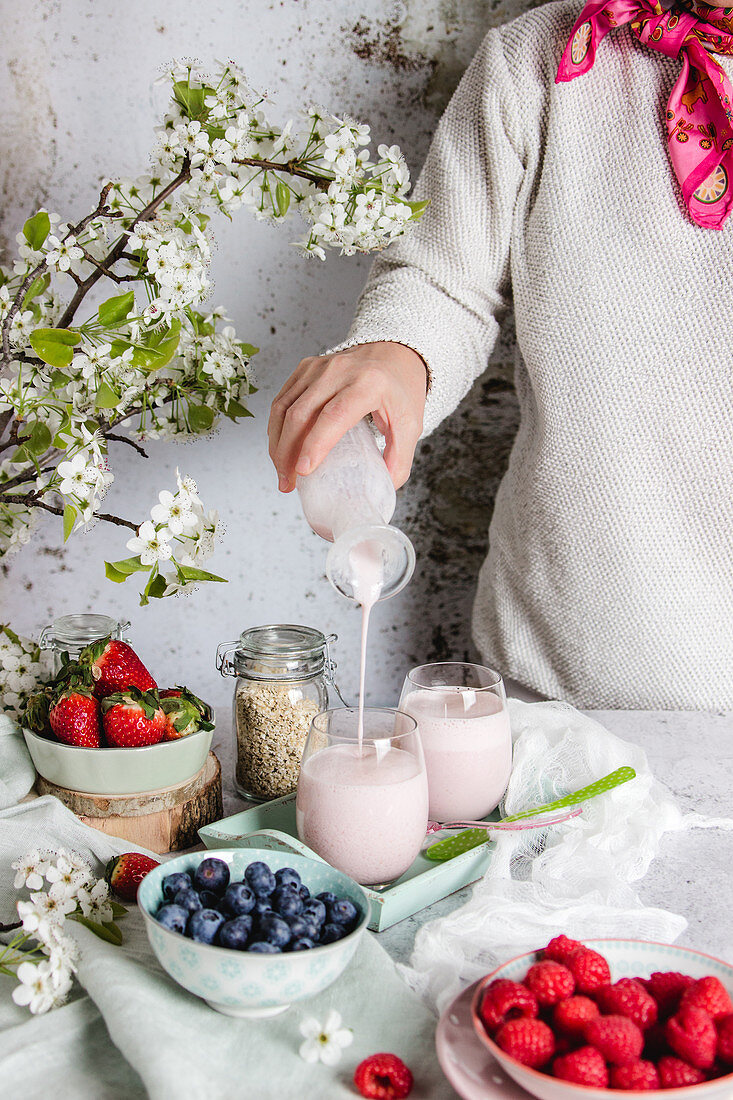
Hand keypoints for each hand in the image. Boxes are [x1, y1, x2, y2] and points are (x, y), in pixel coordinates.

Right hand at [268, 341, 427, 491]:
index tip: (303, 471)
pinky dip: (277, 428)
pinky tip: (281, 449)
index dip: (315, 444)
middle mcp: (339, 371)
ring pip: (284, 407)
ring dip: (277, 444)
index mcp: (368, 384)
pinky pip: (282, 400)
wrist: (393, 352)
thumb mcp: (411, 425)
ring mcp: (318, 368)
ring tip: (282, 472)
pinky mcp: (305, 368)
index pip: (334, 415)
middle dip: (288, 453)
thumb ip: (400, 460)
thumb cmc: (400, 389)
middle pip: (301, 413)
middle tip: (288, 483)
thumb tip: (382, 490)